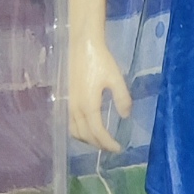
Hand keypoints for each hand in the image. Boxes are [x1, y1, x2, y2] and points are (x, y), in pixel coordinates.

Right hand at [69, 32, 131, 152]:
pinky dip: (79, 132)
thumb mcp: (116, 79)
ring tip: (101, 140)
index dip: (108, 143)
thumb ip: (122, 98)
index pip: (97, 132)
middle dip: (98, 144)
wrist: (83, 45)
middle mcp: (76, 109)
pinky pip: (71, 123)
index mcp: (88, 106)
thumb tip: (126, 116)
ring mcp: (69, 104)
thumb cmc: (101, 60)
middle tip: (112, 147)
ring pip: (75, 131)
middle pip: (85, 135)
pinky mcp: (68, 99)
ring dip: (87, 140)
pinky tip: (89, 127)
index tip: (119, 148)